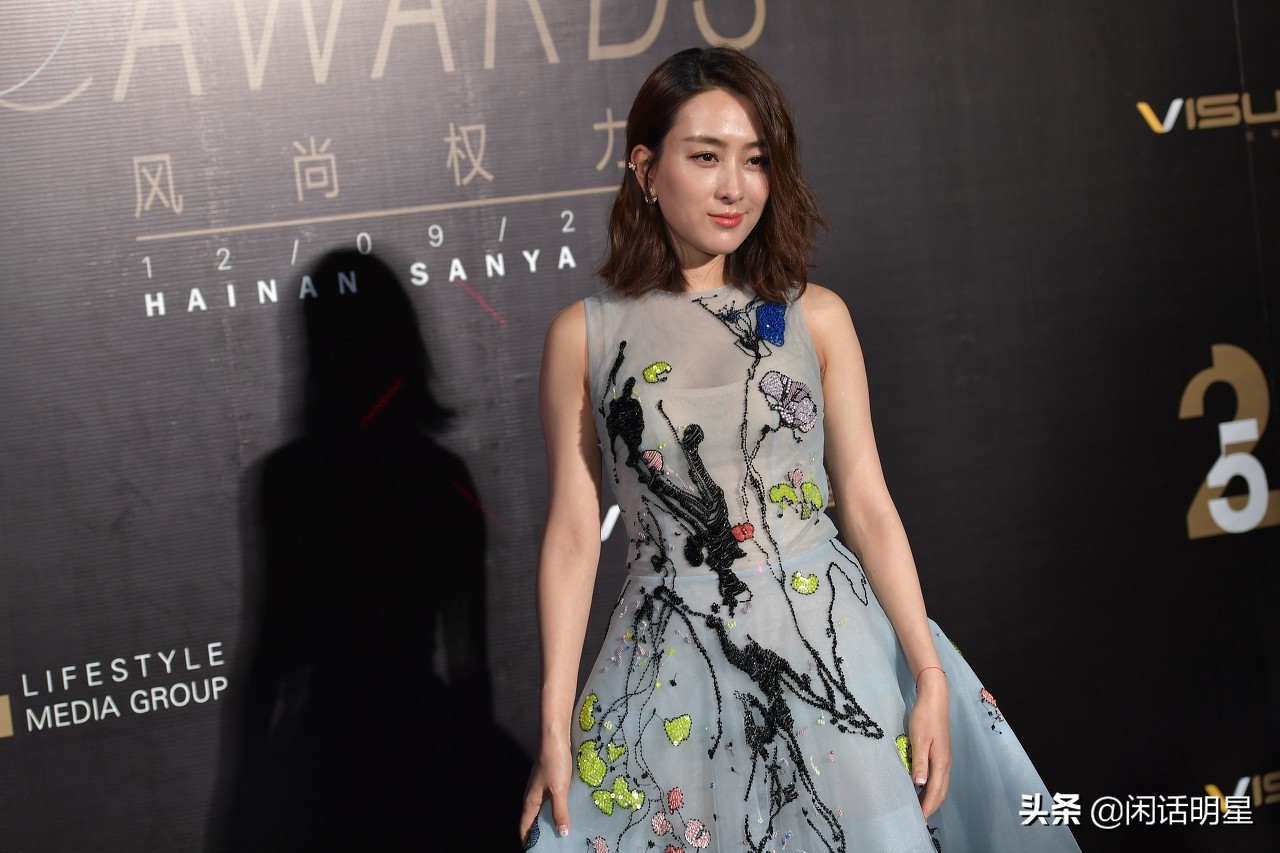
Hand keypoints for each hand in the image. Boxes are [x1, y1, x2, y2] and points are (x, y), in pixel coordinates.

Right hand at [520, 738, 572, 843]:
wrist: (555, 738)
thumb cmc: (554, 763)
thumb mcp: (559, 790)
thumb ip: (560, 812)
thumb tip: (562, 834)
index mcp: (530, 801)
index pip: (524, 827)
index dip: (527, 841)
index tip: (536, 850)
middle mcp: (533, 797)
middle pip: (533, 821)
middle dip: (540, 834)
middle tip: (553, 844)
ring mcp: (541, 788)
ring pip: (543, 811)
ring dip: (550, 822)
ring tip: (563, 832)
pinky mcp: (550, 781)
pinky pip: (551, 801)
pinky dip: (556, 810)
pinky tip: (569, 812)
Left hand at [909, 671, 951, 818]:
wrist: (935, 699)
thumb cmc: (924, 718)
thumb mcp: (919, 739)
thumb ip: (920, 762)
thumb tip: (919, 785)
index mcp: (941, 762)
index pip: (935, 791)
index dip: (928, 806)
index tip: (919, 819)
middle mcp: (946, 763)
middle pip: (940, 791)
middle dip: (930, 806)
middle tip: (917, 817)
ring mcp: (945, 758)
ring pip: (940, 785)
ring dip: (931, 797)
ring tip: (918, 806)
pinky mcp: (941, 753)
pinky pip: (938, 776)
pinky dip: (931, 786)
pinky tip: (921, 786)